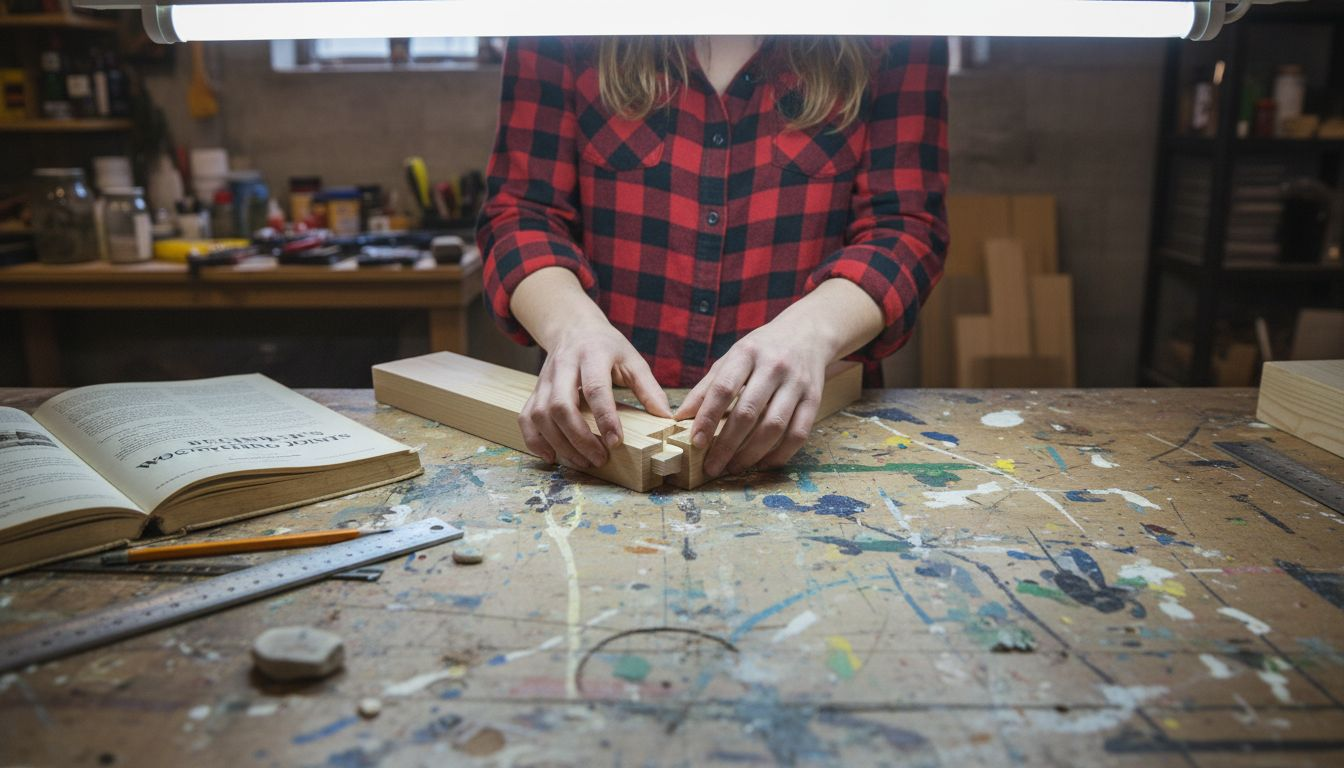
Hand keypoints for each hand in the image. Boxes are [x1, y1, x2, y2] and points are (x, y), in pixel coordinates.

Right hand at [519, 322, 671, 468]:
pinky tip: (552, 456)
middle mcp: (563, 367)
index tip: (615, 442)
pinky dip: (534, 440)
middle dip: (579, 437)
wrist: (573, 328)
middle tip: (599, 458)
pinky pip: (526, 417)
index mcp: (592, 355)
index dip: (605, 418)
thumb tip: (666, 417)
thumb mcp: (632, 359)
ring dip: (559, 443)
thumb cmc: (606, 347)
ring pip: (541, 415)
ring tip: (582, 461)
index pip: (595, 388)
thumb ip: (648, 387)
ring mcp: (544, 379)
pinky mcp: (534, 390)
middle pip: (561, 405)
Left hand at [673, 320, 830, 477]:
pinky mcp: (814, 399)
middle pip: (748, 413)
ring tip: (734, 467)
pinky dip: (780, 454)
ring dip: (751, 454)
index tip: (695, 442)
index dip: (708, 418)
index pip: (724, 389)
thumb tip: (680, 418)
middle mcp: (774, 367)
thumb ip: (707, 387)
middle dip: (726, 445)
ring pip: (774, 427)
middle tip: (712, 467)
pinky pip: (799, 434)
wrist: (807, 334)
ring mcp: (797, 383)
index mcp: (747, 353)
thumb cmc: (762, 350)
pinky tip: (762, 463)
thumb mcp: (731, 358)